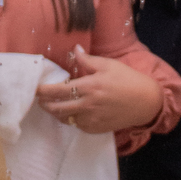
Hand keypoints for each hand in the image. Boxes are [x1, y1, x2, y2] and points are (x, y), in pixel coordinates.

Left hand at [36, 46, 162, 135]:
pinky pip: (77, 126)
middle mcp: (87, 105)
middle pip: (56, 108)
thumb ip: (88, 60)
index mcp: (89, 87)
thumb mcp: (108, 65)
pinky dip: (71, 119)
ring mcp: (92, 119)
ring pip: (65, 119)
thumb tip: (73, 50)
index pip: (57, 91)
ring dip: (55, 112)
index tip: (33, 88)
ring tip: (51, 105)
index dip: (41, 91)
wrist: (147, 102)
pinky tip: (70, 112)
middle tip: (39, 98)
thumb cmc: (128, 80)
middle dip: (44, 104)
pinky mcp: (97, 129)